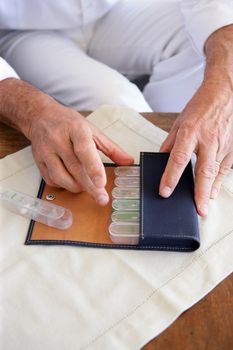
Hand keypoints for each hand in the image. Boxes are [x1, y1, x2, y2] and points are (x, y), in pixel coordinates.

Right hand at [29, 101, 133, 205]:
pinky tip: (71, 182)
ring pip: (61, 177)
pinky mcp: (38, 160)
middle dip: (90, 187)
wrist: (40, 116)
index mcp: (75, 128)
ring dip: (76, 187)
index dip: (93, 168)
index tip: (102, 183)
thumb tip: (128, 161)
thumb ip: (111, 148)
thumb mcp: (92, 130)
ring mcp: (46, 150)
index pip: (84, 149)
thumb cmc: (68, 123)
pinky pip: (51, 180)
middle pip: (74, 168)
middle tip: (102, 198)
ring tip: (87, 187)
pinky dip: (64, 185)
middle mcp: (58, 139)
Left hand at [159, 81, 232, 215]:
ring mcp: (222, 144)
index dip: (171, 177)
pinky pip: (226, 168)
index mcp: (190, 132)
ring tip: (204, 206)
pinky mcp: (232, 147)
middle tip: (198, 210)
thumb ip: (170, 143)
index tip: (165, 192)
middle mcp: (208, 140)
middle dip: (200, 193)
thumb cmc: (200, 107)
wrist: (225, 93)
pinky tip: (213, 191)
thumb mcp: (179, 122)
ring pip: (216, 172)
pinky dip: (219, 181)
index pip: (178, 159)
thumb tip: (161, 160)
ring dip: (210, 190)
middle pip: (203, 171)